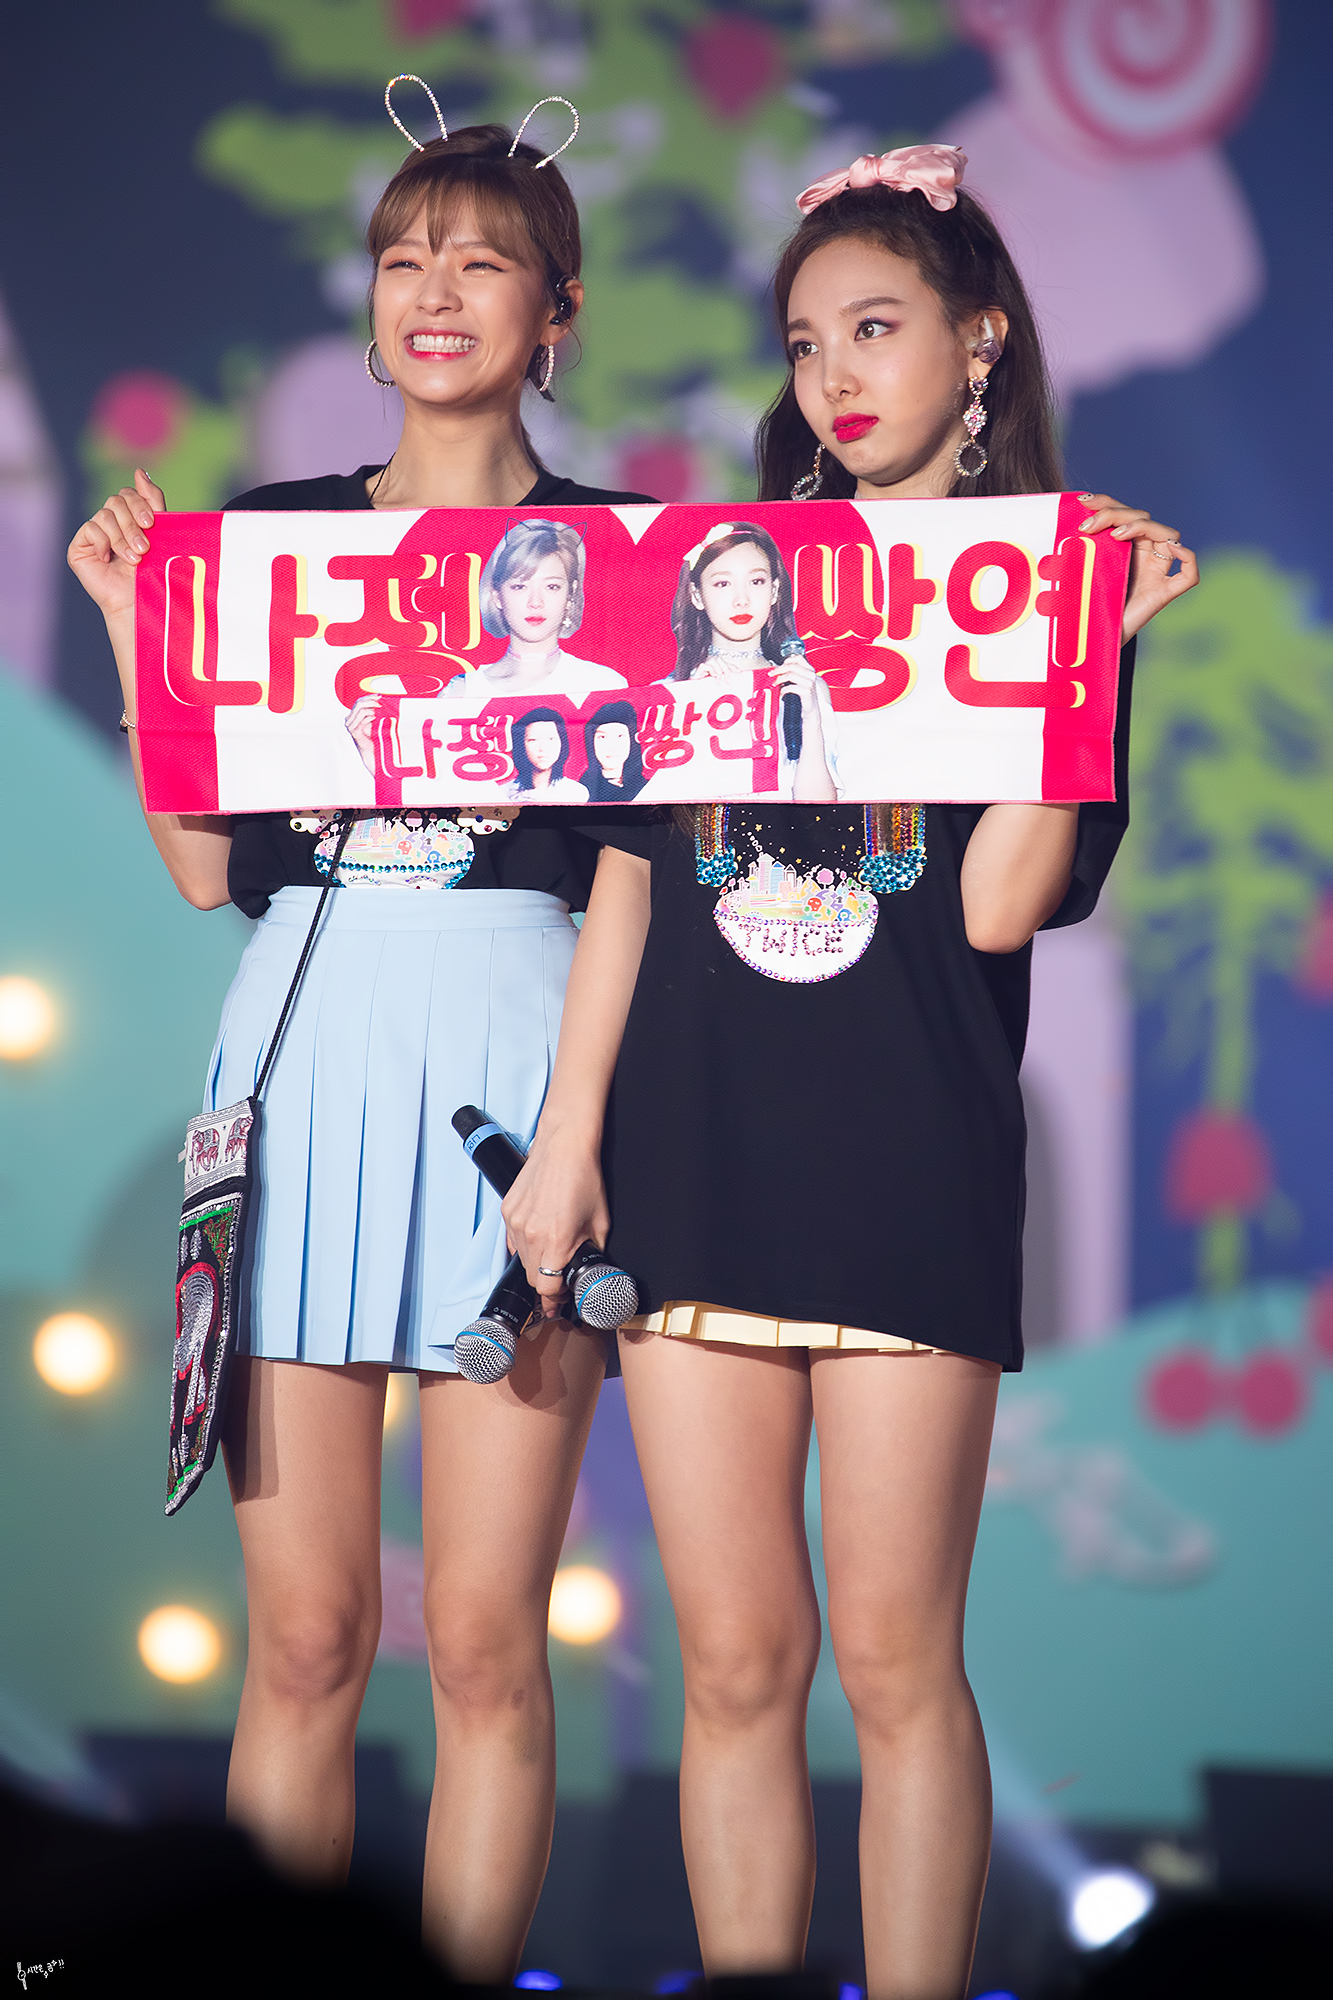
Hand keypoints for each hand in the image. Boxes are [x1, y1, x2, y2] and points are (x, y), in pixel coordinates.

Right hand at [67, 468, 164, 620]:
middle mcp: (110, 523)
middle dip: (133, 523)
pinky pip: (90, 528)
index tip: (152, 522)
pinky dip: (104, 543)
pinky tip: (110, 560)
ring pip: (104, 515)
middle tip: (145, 547)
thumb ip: (152, 501)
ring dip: (122, 538)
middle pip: (116, 500)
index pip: (128, 493)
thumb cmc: (154, 572)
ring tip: (134, 559)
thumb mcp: (159, 532)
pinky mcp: (79, 547)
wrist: (141, 602)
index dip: (140, 502)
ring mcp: (93, 535)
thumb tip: (140, 470)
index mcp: (128, 518)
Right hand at [345, 695, 381, 772]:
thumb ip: (375, 711)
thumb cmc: (376, 739)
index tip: (380, 695)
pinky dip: (370, 715)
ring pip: (360, 709)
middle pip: (358, 703)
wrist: (375, 754)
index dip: (369, 697)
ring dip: (372, 707)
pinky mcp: (354, 731)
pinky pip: (362, 718)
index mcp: (354, 717)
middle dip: (370, 700)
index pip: (359, 701)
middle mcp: (350, 720)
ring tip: (381, 709)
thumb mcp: (376, 721)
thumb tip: (381, 699)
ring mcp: (350, 726)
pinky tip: (376, 717)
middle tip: (381, 700)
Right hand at [501, 1127, 608, 1318]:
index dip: (554, 1300)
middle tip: (560, 1280)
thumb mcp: (600, 1223)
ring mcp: (515, 1223)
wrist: (564, 1145)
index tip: (558, 1302)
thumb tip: (591, 1270)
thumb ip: (592, 1252)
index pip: (546, 1289)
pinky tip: (540, 1233)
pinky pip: (513, 1241)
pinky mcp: (508, 1211)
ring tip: (552, 1251)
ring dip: (535, 1263)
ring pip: (521, 1260)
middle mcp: (531, 1235)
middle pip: (532, 1278)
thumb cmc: (584, 1177)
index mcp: (556, 1241)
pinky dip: (525, 1244)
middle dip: (546, 1283)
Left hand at [770, 656, 818, 705]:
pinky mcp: (806, 691)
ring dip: (779, 679)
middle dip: (778, 669)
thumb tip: (778, 669)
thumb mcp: (800, 681)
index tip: (778, 666)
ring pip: (790, 675)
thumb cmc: (803, 695)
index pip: (798, 658)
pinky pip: (790, 687)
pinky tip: (781, 693)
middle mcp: (811, 674)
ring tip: (775, 684)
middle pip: (792, 666)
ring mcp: (809, 683)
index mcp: (810, 670)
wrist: (810, 710)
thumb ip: (792, 673)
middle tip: (771, 674)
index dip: (786, 661)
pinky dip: (783, 690)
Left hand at [1076, 493, 1198, 641]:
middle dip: (1114, 515)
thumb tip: (1062, 522)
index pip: (1122, 512)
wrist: (1089, 641)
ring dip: (1142, 526)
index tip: (1082, 503)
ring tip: (1115, 536)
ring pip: (1168, 535)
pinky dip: (1187, 558)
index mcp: (1124, 546)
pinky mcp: (1164, 594)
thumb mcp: (1074, 570)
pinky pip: (1189, 574)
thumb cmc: (1080, 606)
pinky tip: (1170, 550)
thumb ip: (1075, 549)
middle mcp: (1143, 555)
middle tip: (1087, 528)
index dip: (1106, 502)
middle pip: (1143, 518)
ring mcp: (1156, 573)